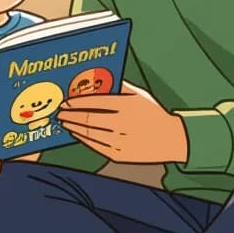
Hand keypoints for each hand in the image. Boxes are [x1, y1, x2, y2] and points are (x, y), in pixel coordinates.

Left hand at [56, 81, 187, 163]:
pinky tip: (76, 133)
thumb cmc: (153, 113)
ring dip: (74, 127)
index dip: (77, 102)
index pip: (96, 102)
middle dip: (71, 115)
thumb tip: (98, 77)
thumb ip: (119, 85)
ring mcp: (121, 141)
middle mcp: (124, 124)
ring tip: (64, 122)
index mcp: (128, 105)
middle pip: (89, 119)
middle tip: (61, 112)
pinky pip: (96, 147)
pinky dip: (83, 139)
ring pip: (90, 134)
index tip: (66, 101)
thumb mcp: (140, 95)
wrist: (173, 140)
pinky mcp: (120, 156)